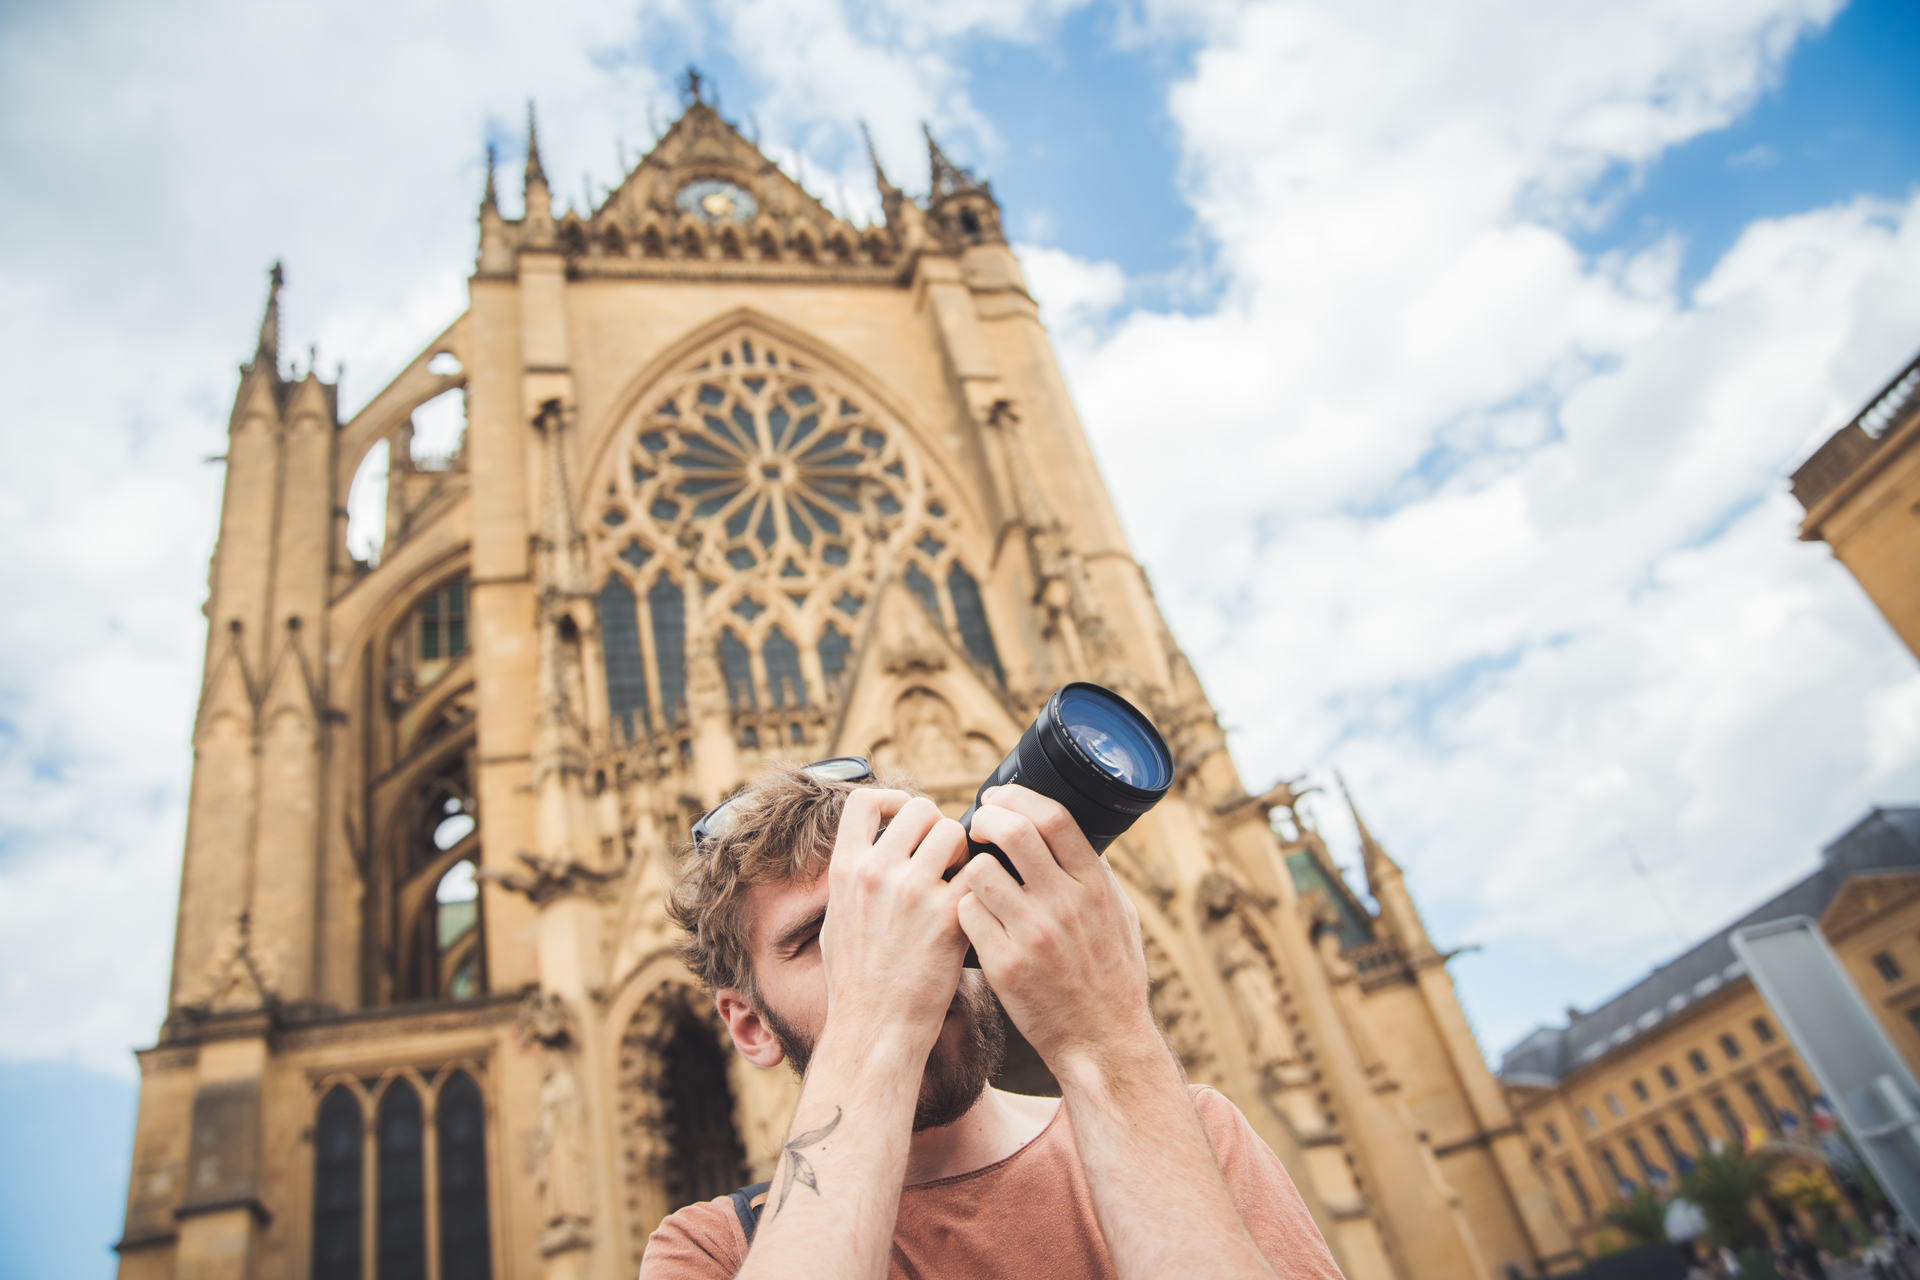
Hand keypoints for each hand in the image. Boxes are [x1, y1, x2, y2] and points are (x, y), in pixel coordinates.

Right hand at [820, 790, 971, 1057]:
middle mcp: (877, 873)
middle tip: (943, 854)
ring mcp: (913, 893)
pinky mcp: (948, 916)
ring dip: (962, 849)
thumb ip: (853, 880)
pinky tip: (974, 902)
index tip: (905, 816)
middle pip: (919, 809)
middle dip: (936, 825)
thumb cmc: (857, 981)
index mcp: (846, 870)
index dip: (892, 800)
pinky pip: (976, 873)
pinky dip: (979, 881)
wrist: (875, 1028)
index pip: (865, 801)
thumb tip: (871, 850)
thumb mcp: (837, 920)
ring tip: (959, 877)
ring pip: (953, 833)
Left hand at [955, 786, 1161, 1077]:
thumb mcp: (1120, 916)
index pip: (1053, 818)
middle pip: (1013, 832)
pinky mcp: (1005, 966)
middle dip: (984, 818)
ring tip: (973, 879)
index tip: (997, 797)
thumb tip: (1069, 833)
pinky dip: (963, 909)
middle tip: (974, 826)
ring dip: (969, 868)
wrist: (1102, 1040)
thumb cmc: (1111, 976)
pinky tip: (972, 917)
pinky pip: (967, 915)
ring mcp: (1034, 935)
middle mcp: (1065, 904)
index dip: (1017, 797)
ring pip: (979, 872)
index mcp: (1094, 885)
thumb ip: (1095, 875)